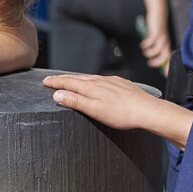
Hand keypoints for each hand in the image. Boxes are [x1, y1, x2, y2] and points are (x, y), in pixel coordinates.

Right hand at [43, 74, 159, 130]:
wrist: (148, 110)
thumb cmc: (122, 114)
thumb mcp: (95, 110)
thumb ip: (76, 101)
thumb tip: (58, 94)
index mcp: (92, 87)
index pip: (68, 82)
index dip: (55, 82)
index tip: (44, 81)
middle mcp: (101, 81)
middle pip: (77, 78)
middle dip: (63, 79)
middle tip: (52, 79)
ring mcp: (112, 81)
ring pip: (89, 78)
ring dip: (77, 79)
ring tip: (70, 80)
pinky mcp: (121, 84)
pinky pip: (102, 79)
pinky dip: (92, 80)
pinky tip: (95, 84)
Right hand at [140, 11, 171, 69]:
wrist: (158, 13)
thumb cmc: (157, 27)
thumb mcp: (158, 38)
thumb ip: (156, 47)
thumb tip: (154, 57)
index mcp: (166, 45)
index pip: (169, 58)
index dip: (168, 67)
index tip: (165, 74)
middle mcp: (165, 43)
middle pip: (165, 56)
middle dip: (157, 62)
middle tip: (150, 63)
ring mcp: (161, 38)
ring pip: (157, 50)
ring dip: (149, 53)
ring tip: (145, 51)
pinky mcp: (156, 33)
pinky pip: (151, 42)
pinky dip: (145, 45)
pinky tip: (143, 44)